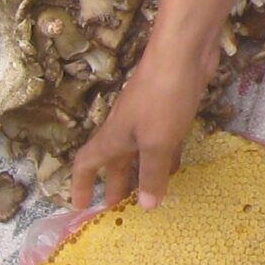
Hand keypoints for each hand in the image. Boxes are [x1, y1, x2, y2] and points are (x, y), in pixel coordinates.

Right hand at [69, 38, 213, 210]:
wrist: (183, 54)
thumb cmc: (162, 99)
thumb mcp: (157, 143)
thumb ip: (152, 174)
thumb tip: (147, 207)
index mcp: (112, 137)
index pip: (86, 164)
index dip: (81, 185)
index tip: (80, 207)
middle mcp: (124, 128)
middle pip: (114, 162)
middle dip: (115, 185)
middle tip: (119, 210)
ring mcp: (146, 117)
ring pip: (139, 152)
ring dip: (141, 173)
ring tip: (149, 196)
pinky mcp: (168, 110)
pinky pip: (160, 141)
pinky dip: (164, 157)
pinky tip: (176, 168)